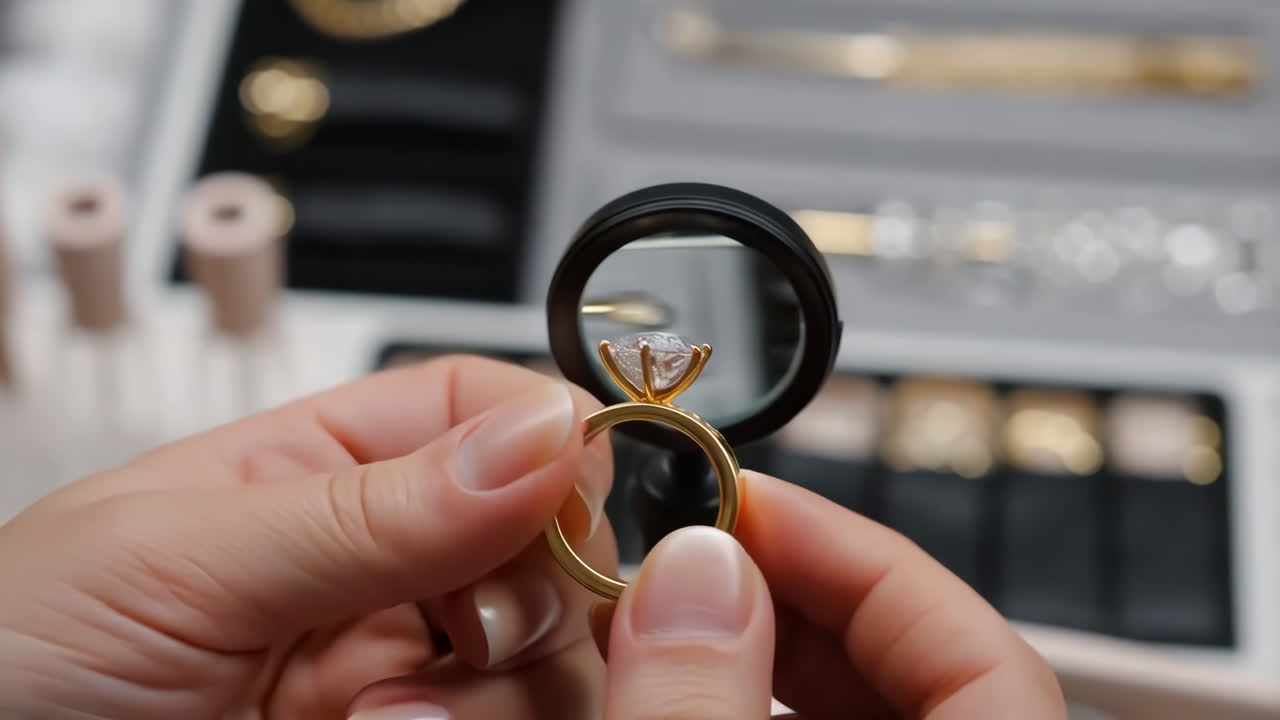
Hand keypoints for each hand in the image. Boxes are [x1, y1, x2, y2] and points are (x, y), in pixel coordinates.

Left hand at [0, 356, 618, 718]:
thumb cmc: (11, 662)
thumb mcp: (175, 560)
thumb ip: (370, 507)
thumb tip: (543, 433)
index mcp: (322, 472)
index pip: (484, 411)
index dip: (546, 435)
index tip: (566, 487)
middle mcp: (384, 570)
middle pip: (549, 533)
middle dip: (535, 574)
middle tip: (465, 622)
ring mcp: (405, 668)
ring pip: (554, 645)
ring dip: (504, 681)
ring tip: (388, 714)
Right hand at [587, 474, 1066, 718]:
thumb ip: (701, 708)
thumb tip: (691, 576)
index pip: (976, 649)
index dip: (857, 554)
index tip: (743, 504)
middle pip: (912, 666)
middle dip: (786, 593)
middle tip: (684, 558)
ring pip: (856, 708)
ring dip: (758, 650)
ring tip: (660, 623)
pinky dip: (750, 707)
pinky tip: (680, 693)